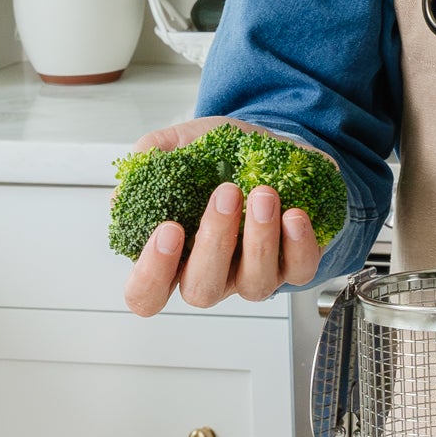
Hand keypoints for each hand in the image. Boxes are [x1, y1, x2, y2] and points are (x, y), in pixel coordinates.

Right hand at [121, 116, 324, 314]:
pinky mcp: (294, 265)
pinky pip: (299, 271)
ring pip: (254, 283)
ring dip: (259, 239)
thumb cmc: (224, 157)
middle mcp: (213, 273)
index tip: (169, 230)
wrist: (275, 148)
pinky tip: (294, 214)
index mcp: (176, 256)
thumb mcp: (186, 144)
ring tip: (264, 194)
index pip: (147, 292)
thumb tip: (136, 169)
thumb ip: (155, 153)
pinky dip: (298, 244)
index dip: (152, 274)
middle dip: (213, 242)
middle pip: (201, 290)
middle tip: (225, 194)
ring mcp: (254, 274)